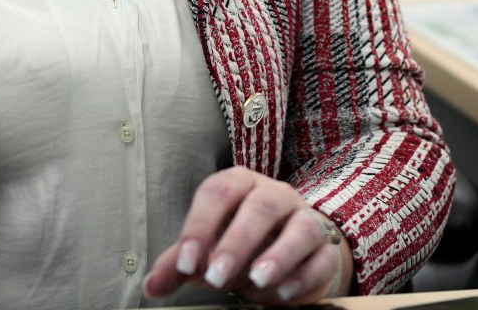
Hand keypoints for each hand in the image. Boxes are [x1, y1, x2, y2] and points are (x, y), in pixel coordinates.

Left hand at [142, 167, 352, 305]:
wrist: (285, 256)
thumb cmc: (238, 246)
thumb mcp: (205, 251)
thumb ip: (178, 265)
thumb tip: (151, 285)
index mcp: (239, 185)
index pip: (218, 192)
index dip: (200, 225)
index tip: (185, 261)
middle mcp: (274, 195)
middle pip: (260, 207)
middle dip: (237, 242)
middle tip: (216, 276)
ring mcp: (305, 219)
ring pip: (301, 227)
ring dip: (279, 254)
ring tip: (258, 279)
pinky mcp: (326, 249)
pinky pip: (322, 257)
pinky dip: (304, 275)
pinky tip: (283, 293)